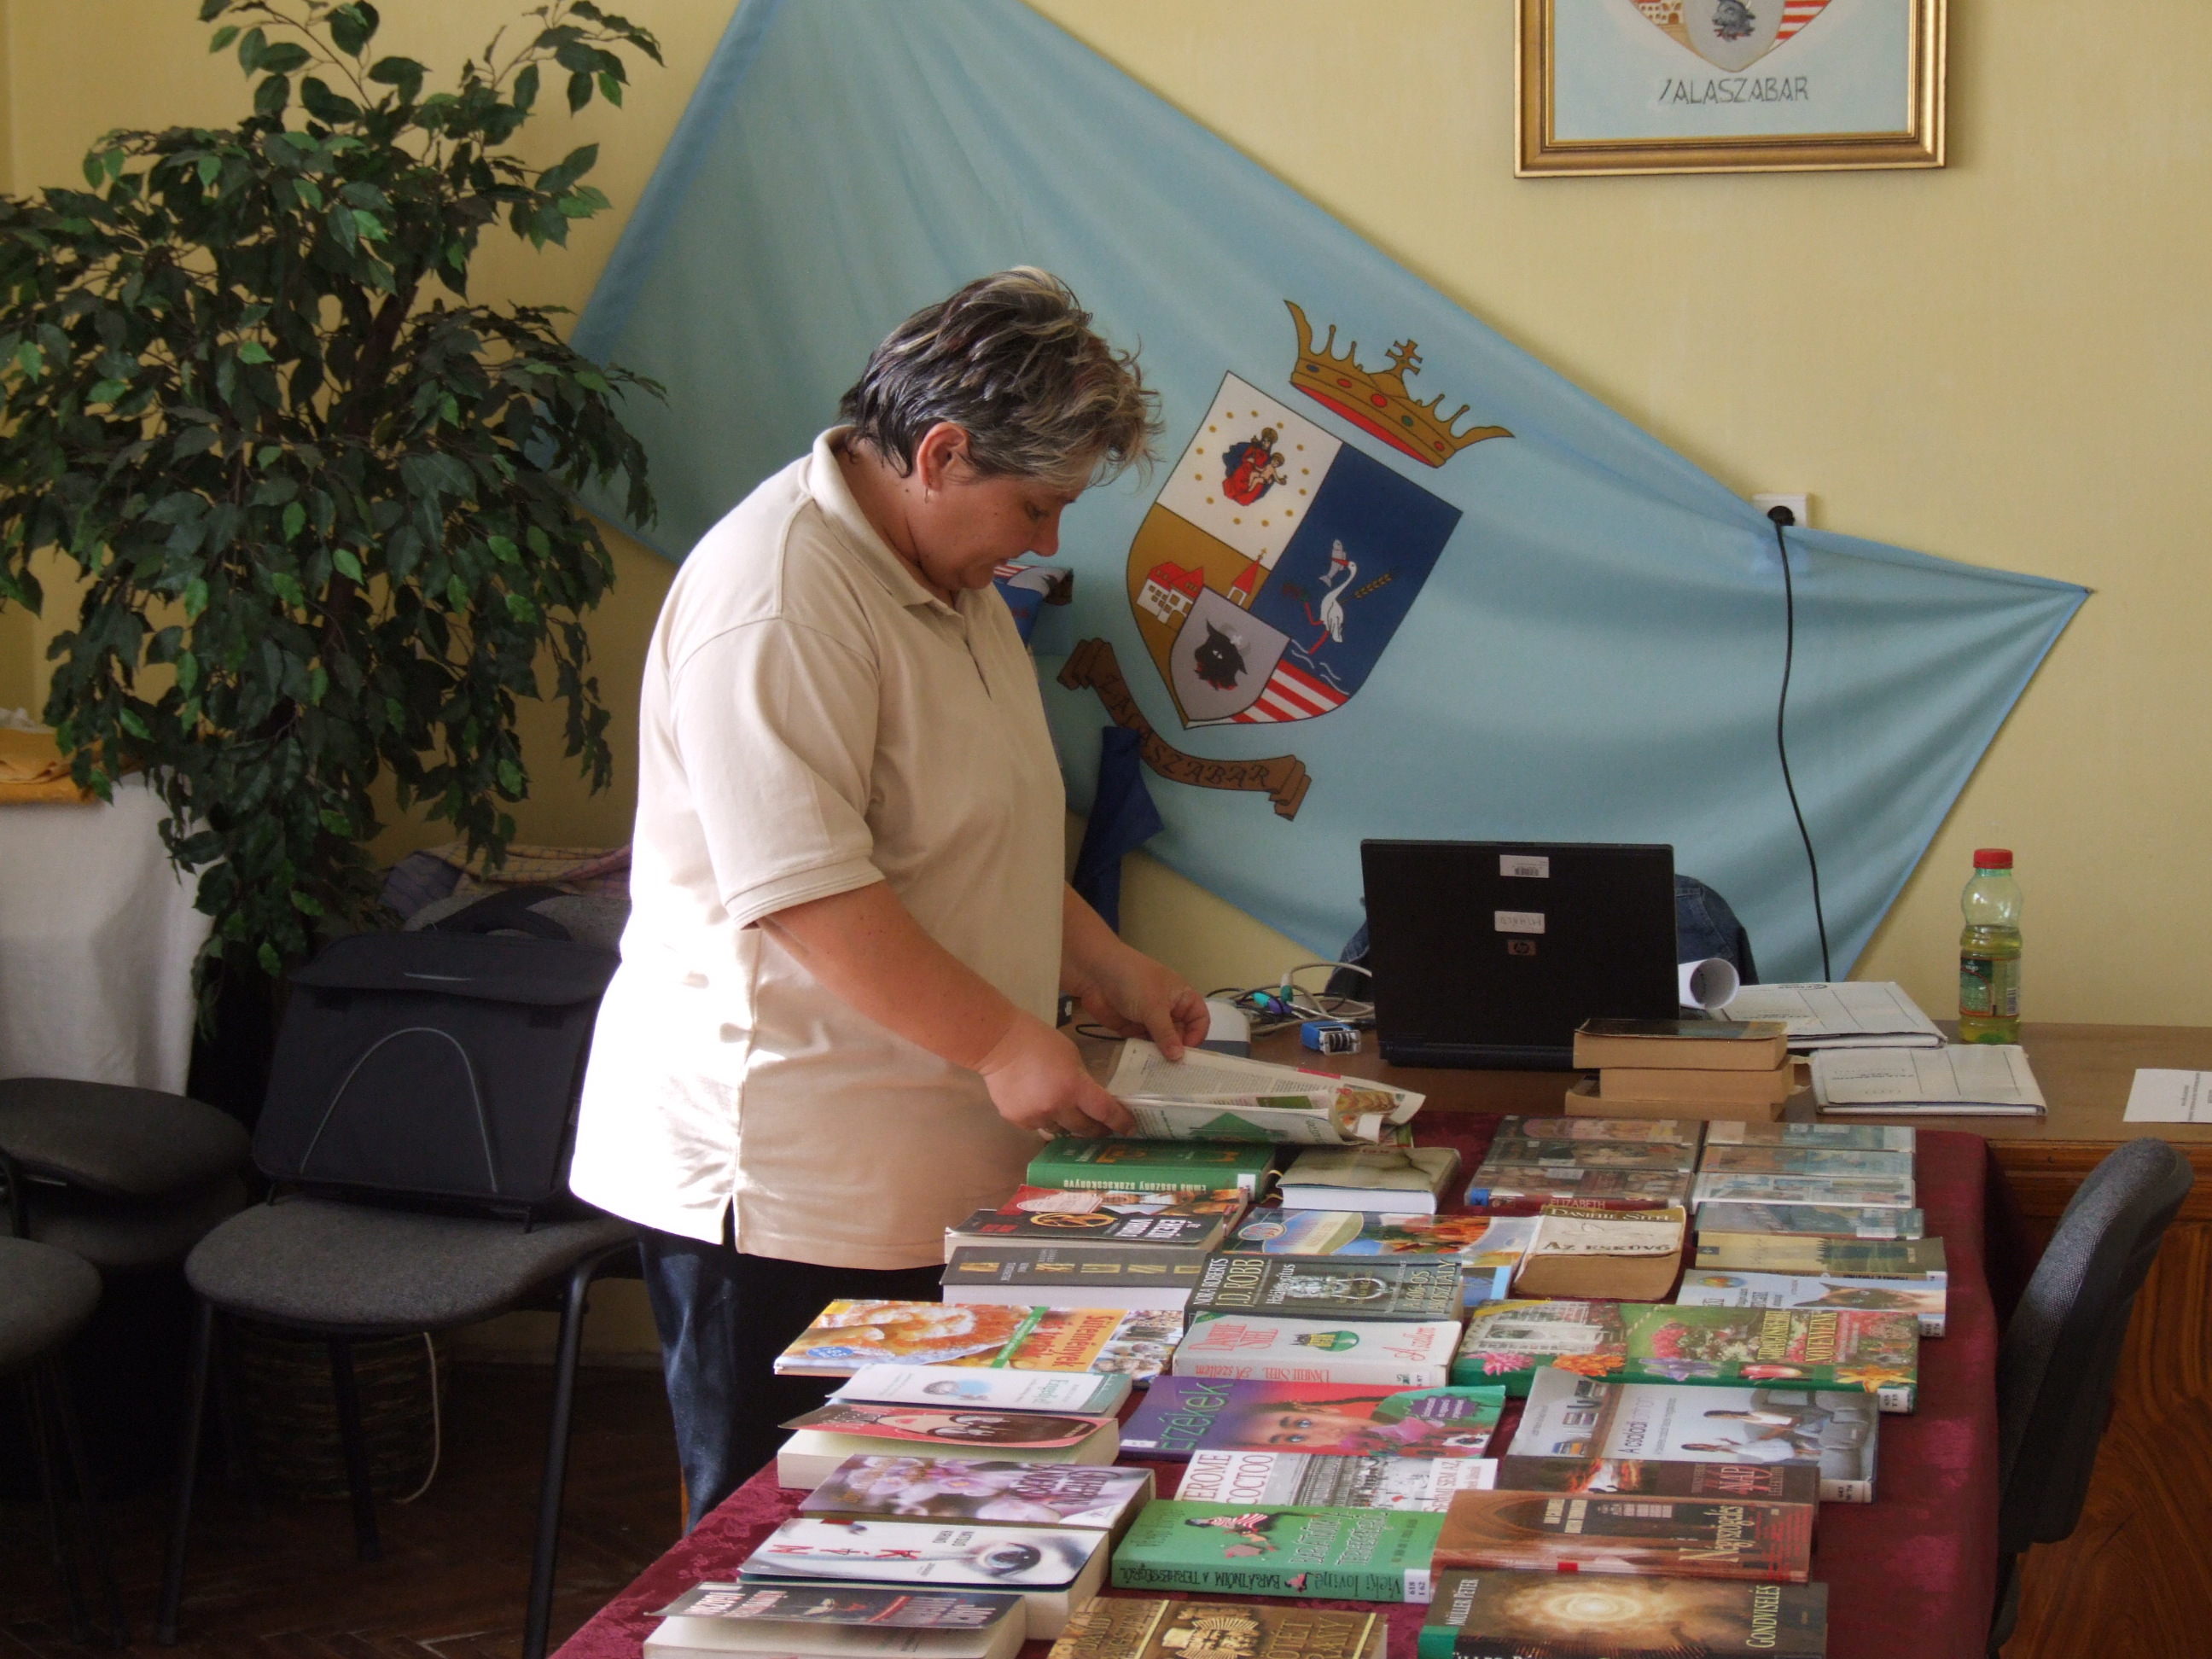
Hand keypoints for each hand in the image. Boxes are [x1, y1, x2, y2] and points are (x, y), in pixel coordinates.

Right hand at [976, 1013, 1135, 1137]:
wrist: (998, 1043)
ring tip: (1068, 1114)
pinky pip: (1038, 1125)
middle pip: (1085, 1129)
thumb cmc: (1039, 1041)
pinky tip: (1039, 1104)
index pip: (1105, 1112)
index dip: (1120, 1122)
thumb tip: (1089, 1100)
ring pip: (1060, 1130)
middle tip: (1103, 1128)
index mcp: (1074, 1087)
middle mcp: (1056, 1107)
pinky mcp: (1016, 1120)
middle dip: (1097, 1129)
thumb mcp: (1072, 1056)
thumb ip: (1082, 1080)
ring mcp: (1035, 1116)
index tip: (1130, 1129)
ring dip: (1068, 1124)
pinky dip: (1044, 1118)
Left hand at [1073, 944, 1209, 1060]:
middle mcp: (1168, 1009)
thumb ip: (1166, 1034)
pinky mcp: (1131, 1028)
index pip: (1199, 1019)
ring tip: (1160, 1075)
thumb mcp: (1154, 1007)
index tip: (1188, 1053)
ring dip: (1161, 1056)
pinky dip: (1144, 1055)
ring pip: (1161, 1042)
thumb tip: (1179, 1058)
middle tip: (1176, 1073)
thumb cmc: (1133, 982)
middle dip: (1178, 1050)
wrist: (1095, 973)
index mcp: (1181, 997)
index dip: (1197, 1035)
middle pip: (1181, 1034)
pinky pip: (1142, 1045)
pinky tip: (1144, 1069)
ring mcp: (1149, 1019)